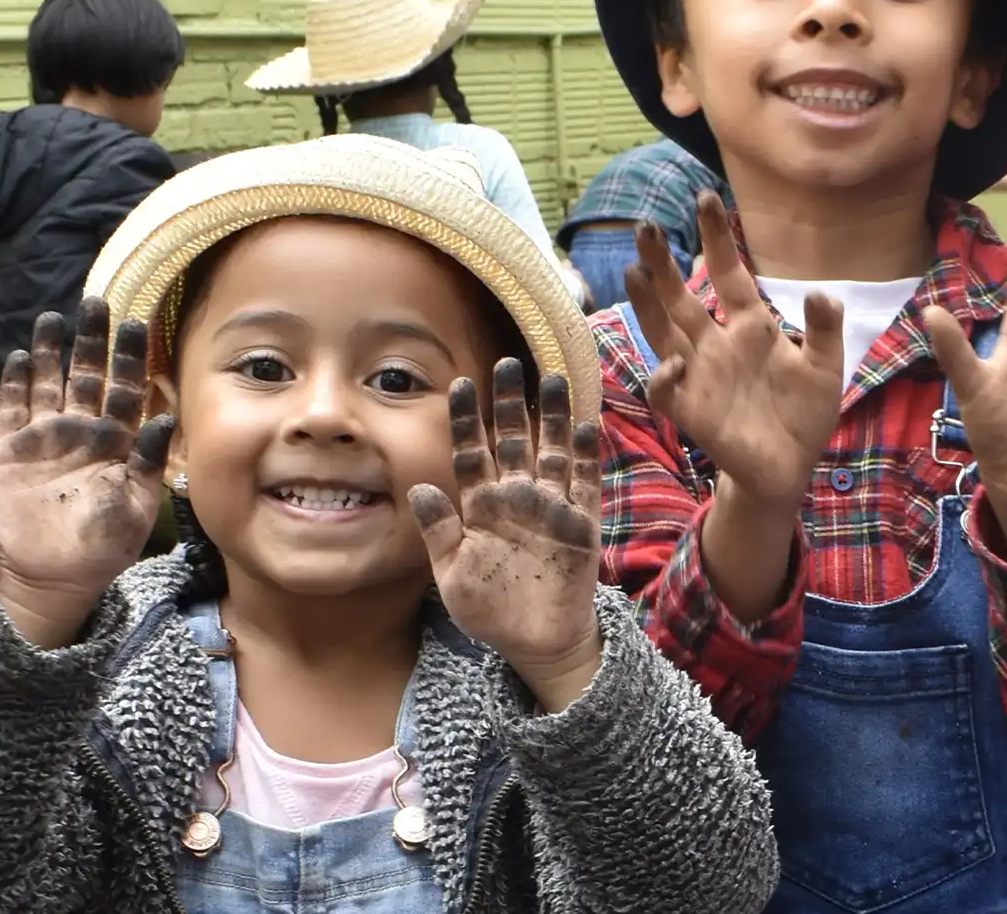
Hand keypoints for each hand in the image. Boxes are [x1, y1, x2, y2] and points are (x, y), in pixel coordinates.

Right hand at [0, 300, 174, 648]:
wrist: (57, 574)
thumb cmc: (107, 543)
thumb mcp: (138, 502)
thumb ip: (150, 461)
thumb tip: (167, 419)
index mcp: (119, 441)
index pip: (127, 389)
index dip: (130, 357)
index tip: (135, 322)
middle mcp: (83, 432)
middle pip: (88, 376)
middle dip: (91, 341)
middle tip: (95, 302)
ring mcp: (46, 440)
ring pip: (49, 385)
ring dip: (51, 352)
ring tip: (54, 317)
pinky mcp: (11, 453)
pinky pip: (12, 412)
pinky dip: (16, 385)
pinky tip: (22, 357)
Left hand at [413, 365, 604, 711]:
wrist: (536, 643)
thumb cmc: (490, 611)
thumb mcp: (452, 574)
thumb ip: (439, 530)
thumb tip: (419, 487)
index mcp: (481, 507)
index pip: (473, 452)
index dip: (467, 419)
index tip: (460, 383)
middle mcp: (517, 498)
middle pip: (514, 439)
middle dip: (511, 402)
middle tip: (509, 362)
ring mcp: (552, 507)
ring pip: (552, 450)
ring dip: (553, 416)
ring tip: (553, 379)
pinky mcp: (582, 523)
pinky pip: (586, 482)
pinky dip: (587, 455)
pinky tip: (587, 426)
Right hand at [622, 192, 843, 517]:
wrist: (791, 467)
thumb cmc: (804, 413)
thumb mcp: (825, 366)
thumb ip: (824, 329)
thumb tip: (821, 291)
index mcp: (751, 327)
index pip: (728, 273)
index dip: (716, 238)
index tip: (706, 197)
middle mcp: (718, 344)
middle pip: (682, 296)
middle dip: (663, 263)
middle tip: (646, 226)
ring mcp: (701, 376)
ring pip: (664, 333)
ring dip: (647, 305)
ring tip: (632, 271)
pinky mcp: (694, 411)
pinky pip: (668, 390)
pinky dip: (666, 377)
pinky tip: (673, 364)